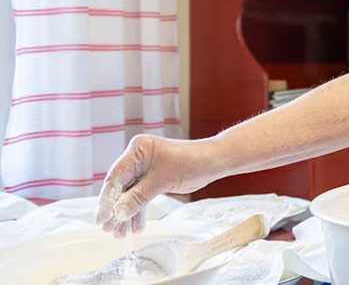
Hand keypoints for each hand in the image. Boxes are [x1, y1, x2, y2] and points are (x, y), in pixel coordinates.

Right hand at [96, 134, 217, 237]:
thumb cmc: (190, 162)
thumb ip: (138, 197)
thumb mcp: (161, 181)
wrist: (212, 162)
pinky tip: (136, 226)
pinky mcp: (152, 178)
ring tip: (122, 233)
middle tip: (110, 230)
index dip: (107, 199)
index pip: (115, 176)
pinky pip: (140, 196)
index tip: (101, 219)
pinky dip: (139, 211)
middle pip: (120, 187)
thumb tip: (118, 213)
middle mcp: (138, 157)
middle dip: (116, 209)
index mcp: (138, 150)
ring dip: (126, 214)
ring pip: (129, 194)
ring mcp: (145, 168)